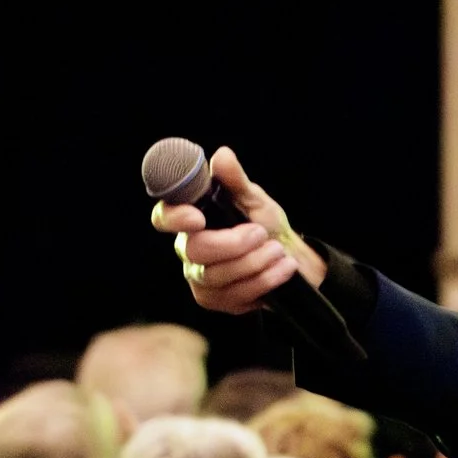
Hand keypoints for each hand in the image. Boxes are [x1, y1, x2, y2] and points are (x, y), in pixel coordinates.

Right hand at [151, 146, 327, 314]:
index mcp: (192, 221)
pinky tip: (282, 269)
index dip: (174, 218)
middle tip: (261, 234)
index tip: (197, 217)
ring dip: (256, 262)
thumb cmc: (266, 226)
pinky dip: (265, 281)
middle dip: (234, 244)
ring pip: (218, 276)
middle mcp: (189, 251)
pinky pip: (236, 296)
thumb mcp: (255, 200)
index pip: (164, 217)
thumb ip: (236, 181)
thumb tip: (222, 155)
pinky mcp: (218, 302)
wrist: (292, 259)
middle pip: (195, 250)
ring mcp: (201, 279)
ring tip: (278, 252)